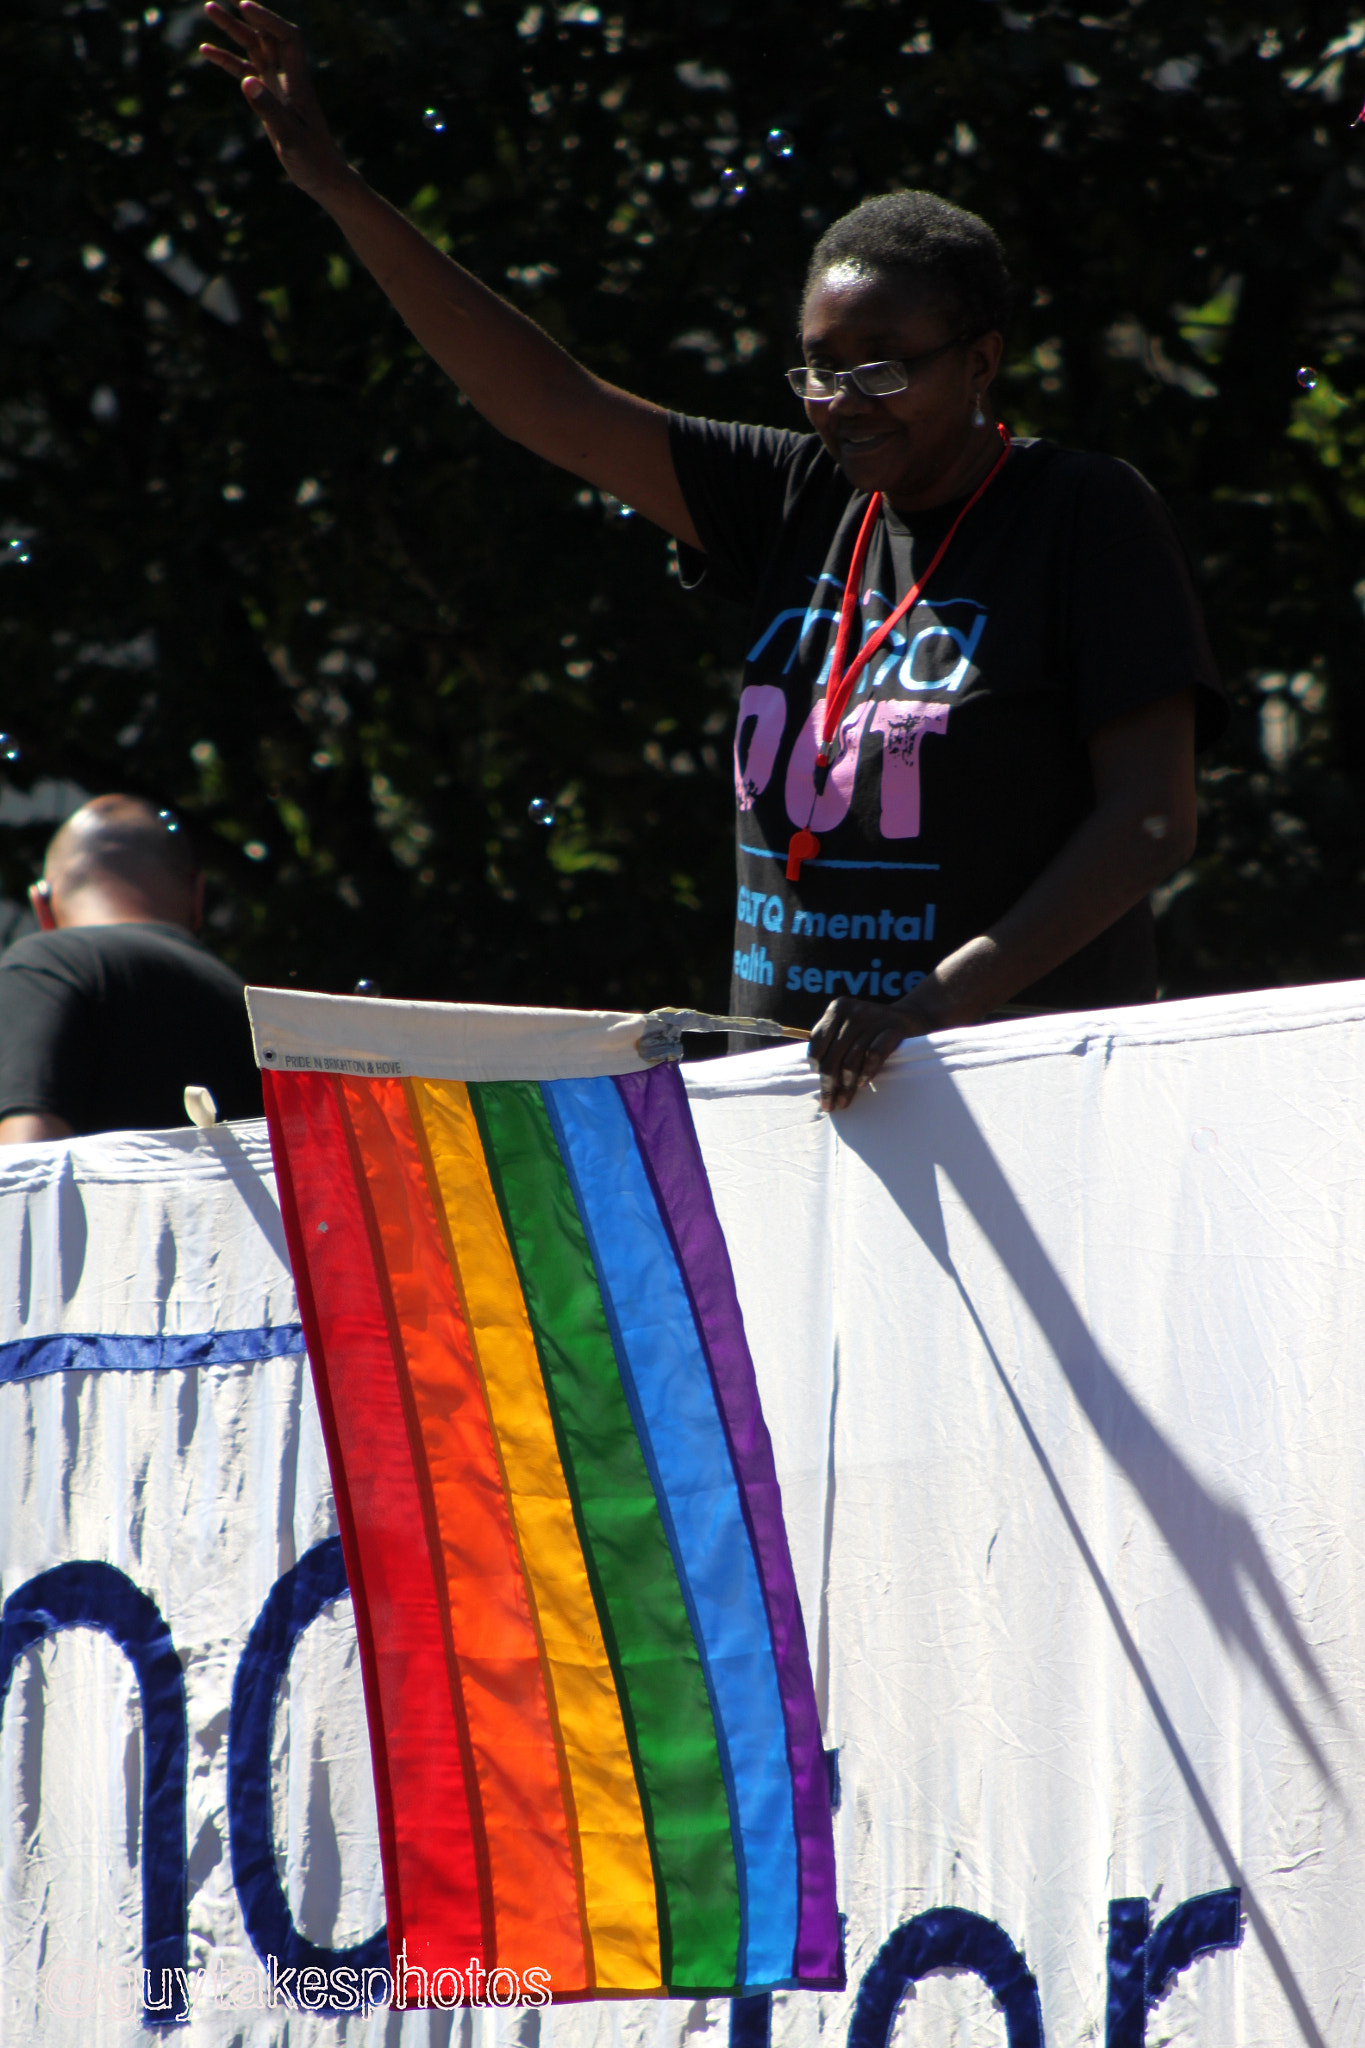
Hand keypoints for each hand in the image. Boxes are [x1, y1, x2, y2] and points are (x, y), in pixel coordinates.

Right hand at [199, 0, 349, 203]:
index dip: (267, 19)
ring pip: (254, 48)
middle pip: (266, 36)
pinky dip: (227, 59)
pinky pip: (245, 70)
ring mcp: (277, 85)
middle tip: (214, 3)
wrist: (323, 176)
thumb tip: (246, 80)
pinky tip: (206, 50)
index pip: (287, 37)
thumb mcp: (289, 137)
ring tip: (208, 9)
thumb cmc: (313, 160)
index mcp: (298, 82)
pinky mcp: (268, 97)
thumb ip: (268, 109)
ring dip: (233, 29)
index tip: (243, 6)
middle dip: (244, 16)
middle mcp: (288, 77)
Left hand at [808, 993, 934, 1112]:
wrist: (908, 1018)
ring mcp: (874, 1019)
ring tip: (843, 1102)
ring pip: (852, 1061)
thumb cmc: (871, 1030)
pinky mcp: (893, 1029)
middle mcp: (854, 1011)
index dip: (815, 1063)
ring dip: (846, 1087)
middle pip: (834, 1055)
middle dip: (828, 1084)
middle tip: (828, 1104)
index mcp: (838, 1008)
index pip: (818, 1040)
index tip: (817, 1078)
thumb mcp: (849, 1027)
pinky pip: (873, 1056)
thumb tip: (817, 1077)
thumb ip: (832, 1044)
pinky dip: (866, 1073)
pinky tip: (863, 1085)